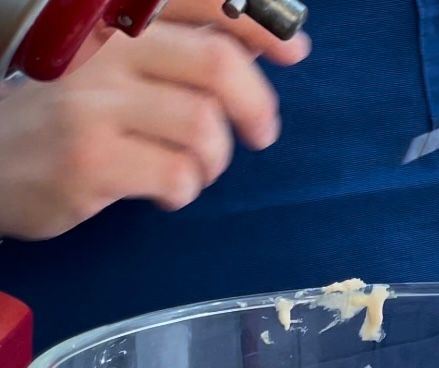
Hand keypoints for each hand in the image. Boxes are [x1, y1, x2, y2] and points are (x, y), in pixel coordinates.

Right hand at [0, 9, 308, 239]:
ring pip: (203, 126)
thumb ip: (170, 60)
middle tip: (262, 134)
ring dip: (214, 160)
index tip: (296, 50)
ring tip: (193, 170)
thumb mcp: (106, 72)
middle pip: (217, 65)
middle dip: (257, 106)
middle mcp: (103, 54)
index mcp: (112, 26)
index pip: (199, 3)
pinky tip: (166, 191)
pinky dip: (185, 190)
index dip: (260, 24)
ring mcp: (94, 107)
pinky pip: (177, 174)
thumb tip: (248, 56)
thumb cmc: (56, 119)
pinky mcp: (91, 160)